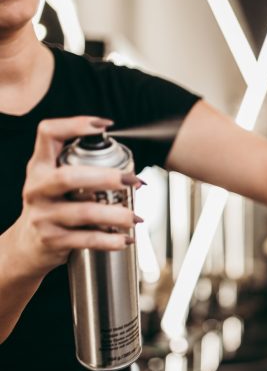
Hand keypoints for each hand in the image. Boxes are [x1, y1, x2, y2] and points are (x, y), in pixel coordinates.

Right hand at [9, 116, 140, 277]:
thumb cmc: (52, 207)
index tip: (103, 125)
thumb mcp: (56, 184)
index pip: (48, 134)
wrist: (26, 245)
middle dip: (106, 177)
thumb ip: (83, 171)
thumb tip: (131, 173)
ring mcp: (43, 215)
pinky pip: (86, 239)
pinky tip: (125, 239)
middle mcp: (38, 188)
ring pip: (84, 212)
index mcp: (40, 167)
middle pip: (69, 177)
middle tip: (132, 180)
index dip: (74, 125)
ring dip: (116, 214)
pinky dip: (110, 240)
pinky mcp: (51, 240)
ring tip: (135, 217)